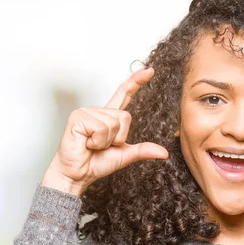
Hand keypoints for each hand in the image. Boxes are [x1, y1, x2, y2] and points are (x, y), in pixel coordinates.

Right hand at [41, 67, 167, 196]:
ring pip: (114, 123)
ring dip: (107, 141)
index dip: (136, 81)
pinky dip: (98, 141)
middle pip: (125, 116)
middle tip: (102, 145)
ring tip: (92, 145)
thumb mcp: (125, 155)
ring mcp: (87, 112)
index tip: (149, 70)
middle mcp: (98, 110)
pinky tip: (86, 143)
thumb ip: (143, 150)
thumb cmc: (96, 163)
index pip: (124, 94)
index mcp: (109, 117)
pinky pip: (102, 128)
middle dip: (118, 137)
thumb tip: (164, 153)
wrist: (77, 175)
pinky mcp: (77, 117)